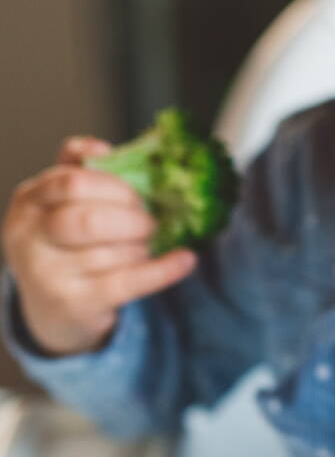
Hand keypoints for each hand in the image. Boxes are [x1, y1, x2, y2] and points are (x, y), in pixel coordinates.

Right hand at [1, 136, 196, 356]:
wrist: (54, 309)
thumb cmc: (66, 244)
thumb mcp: (63, 203)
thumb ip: (79, 169)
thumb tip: (101, 147)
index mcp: (29, 202)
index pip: (72, 183)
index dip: (114, 186)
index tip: (138, 195)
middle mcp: (27, 238)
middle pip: (89, 220)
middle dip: (132, 219)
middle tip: (149, 223)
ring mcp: (46, 275)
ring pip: (113, 253)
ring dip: (142, 247)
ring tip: (145, 247)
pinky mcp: (73, 304)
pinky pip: (127, 283)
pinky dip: (163, 270)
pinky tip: (185, 259)